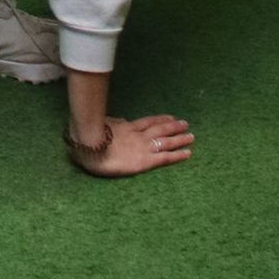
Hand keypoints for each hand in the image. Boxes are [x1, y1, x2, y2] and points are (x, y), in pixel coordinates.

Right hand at [69, 115, 194, 177]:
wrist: (88, 147)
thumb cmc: (88, 137)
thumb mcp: (102, 126)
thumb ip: (113, 123)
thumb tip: (121, 120)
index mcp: (127, 127)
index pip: (148, 122)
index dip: (160, 119)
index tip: (171, 117)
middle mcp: (138, 136)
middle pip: (160, 129)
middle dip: (173, 127)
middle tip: (186, 124)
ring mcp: (142, 148)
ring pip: (165, 141)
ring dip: (179, 138)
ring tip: (191, 136)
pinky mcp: (145, 161)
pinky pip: (165, 158)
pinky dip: (177, 155)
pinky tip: (188, 153)